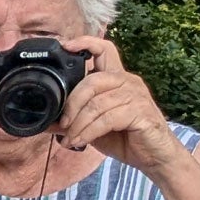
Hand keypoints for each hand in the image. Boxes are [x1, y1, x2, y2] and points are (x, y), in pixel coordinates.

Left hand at [55, 36, 184, 172]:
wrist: (153, 155)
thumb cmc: (123, 136)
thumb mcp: (92, 126)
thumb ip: (72, 120)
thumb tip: (45, 122)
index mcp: (116, 78)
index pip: (104, 50)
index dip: (85, 43)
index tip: (66, 46)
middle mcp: (128, 81)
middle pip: (92, 81)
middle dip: (71, 104)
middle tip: (63, 124)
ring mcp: (136, 95)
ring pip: (96, 103)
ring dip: (78, 125)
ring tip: (70, 139)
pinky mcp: (141, 112)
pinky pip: (107, 119)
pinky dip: (88, 132)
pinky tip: (81, 142)